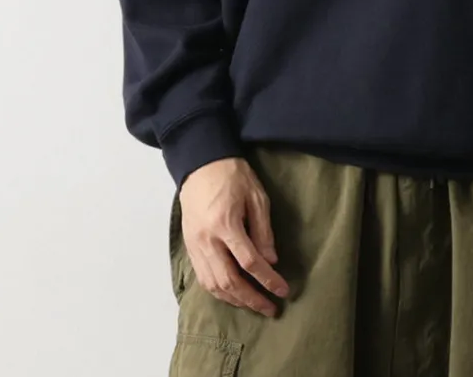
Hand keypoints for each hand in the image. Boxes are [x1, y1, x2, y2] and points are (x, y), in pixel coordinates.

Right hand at [179, 156, 289, 315]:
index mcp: (226, 225)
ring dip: (235, 299)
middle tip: (271, 308)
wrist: (201, 164)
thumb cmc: (233, 176)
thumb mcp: (256, 196)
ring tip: (254, 304)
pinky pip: (203, 278)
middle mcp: (207, 240)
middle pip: (229, 281)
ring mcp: (195, 245)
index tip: (283, 290)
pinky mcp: (189, 246)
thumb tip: (271, 260)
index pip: (249, 262)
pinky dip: (218, 291)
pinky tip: (232, 295)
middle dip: (252, 299)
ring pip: (213, 285)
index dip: (268, 279)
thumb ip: (263, 230)